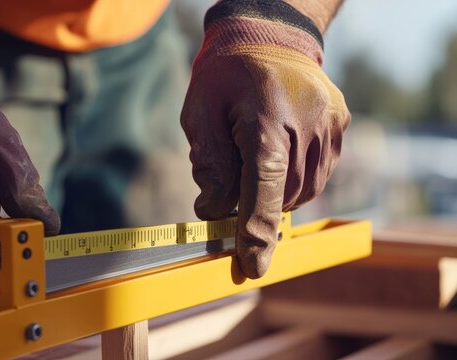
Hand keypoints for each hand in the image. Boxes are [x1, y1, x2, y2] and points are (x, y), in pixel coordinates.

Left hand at [181, 3, 349, 278]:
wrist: (269, 37)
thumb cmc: (225, 77)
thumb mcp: (200, 114)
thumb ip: (209, 164)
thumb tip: (215, 211)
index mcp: (265, 118)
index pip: (263, 186)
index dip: (256, 231)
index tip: (253, 266)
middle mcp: (307, 123)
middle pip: (282, 193)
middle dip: (254, 202)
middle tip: (231, 180)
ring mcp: (330, 125)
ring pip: (303, 189)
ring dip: (275, 192)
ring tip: (256, 156)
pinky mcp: (341, 126)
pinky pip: (318, 173)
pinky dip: (294, 178)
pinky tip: (279, 152)